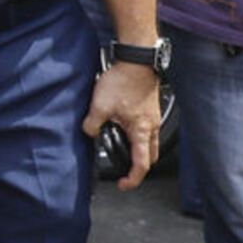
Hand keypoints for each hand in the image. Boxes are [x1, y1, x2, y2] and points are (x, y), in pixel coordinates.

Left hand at [81, 62, 159, 190]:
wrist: (136, 59)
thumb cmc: (125, 80)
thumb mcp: (100, 105)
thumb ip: (92, 124)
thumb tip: (89, 132)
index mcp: (142, 131)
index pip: (142, 165)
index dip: (132, 180)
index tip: (122, 183)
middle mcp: (152, 126)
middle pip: (151, 156)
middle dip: (139, 167)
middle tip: (126, 169)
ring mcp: (153, 116)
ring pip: (151, 142)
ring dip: (139, 149)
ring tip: (121, 146)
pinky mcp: (149, 106)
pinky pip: (147, 127)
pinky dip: (138, 133)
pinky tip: (123, 125)